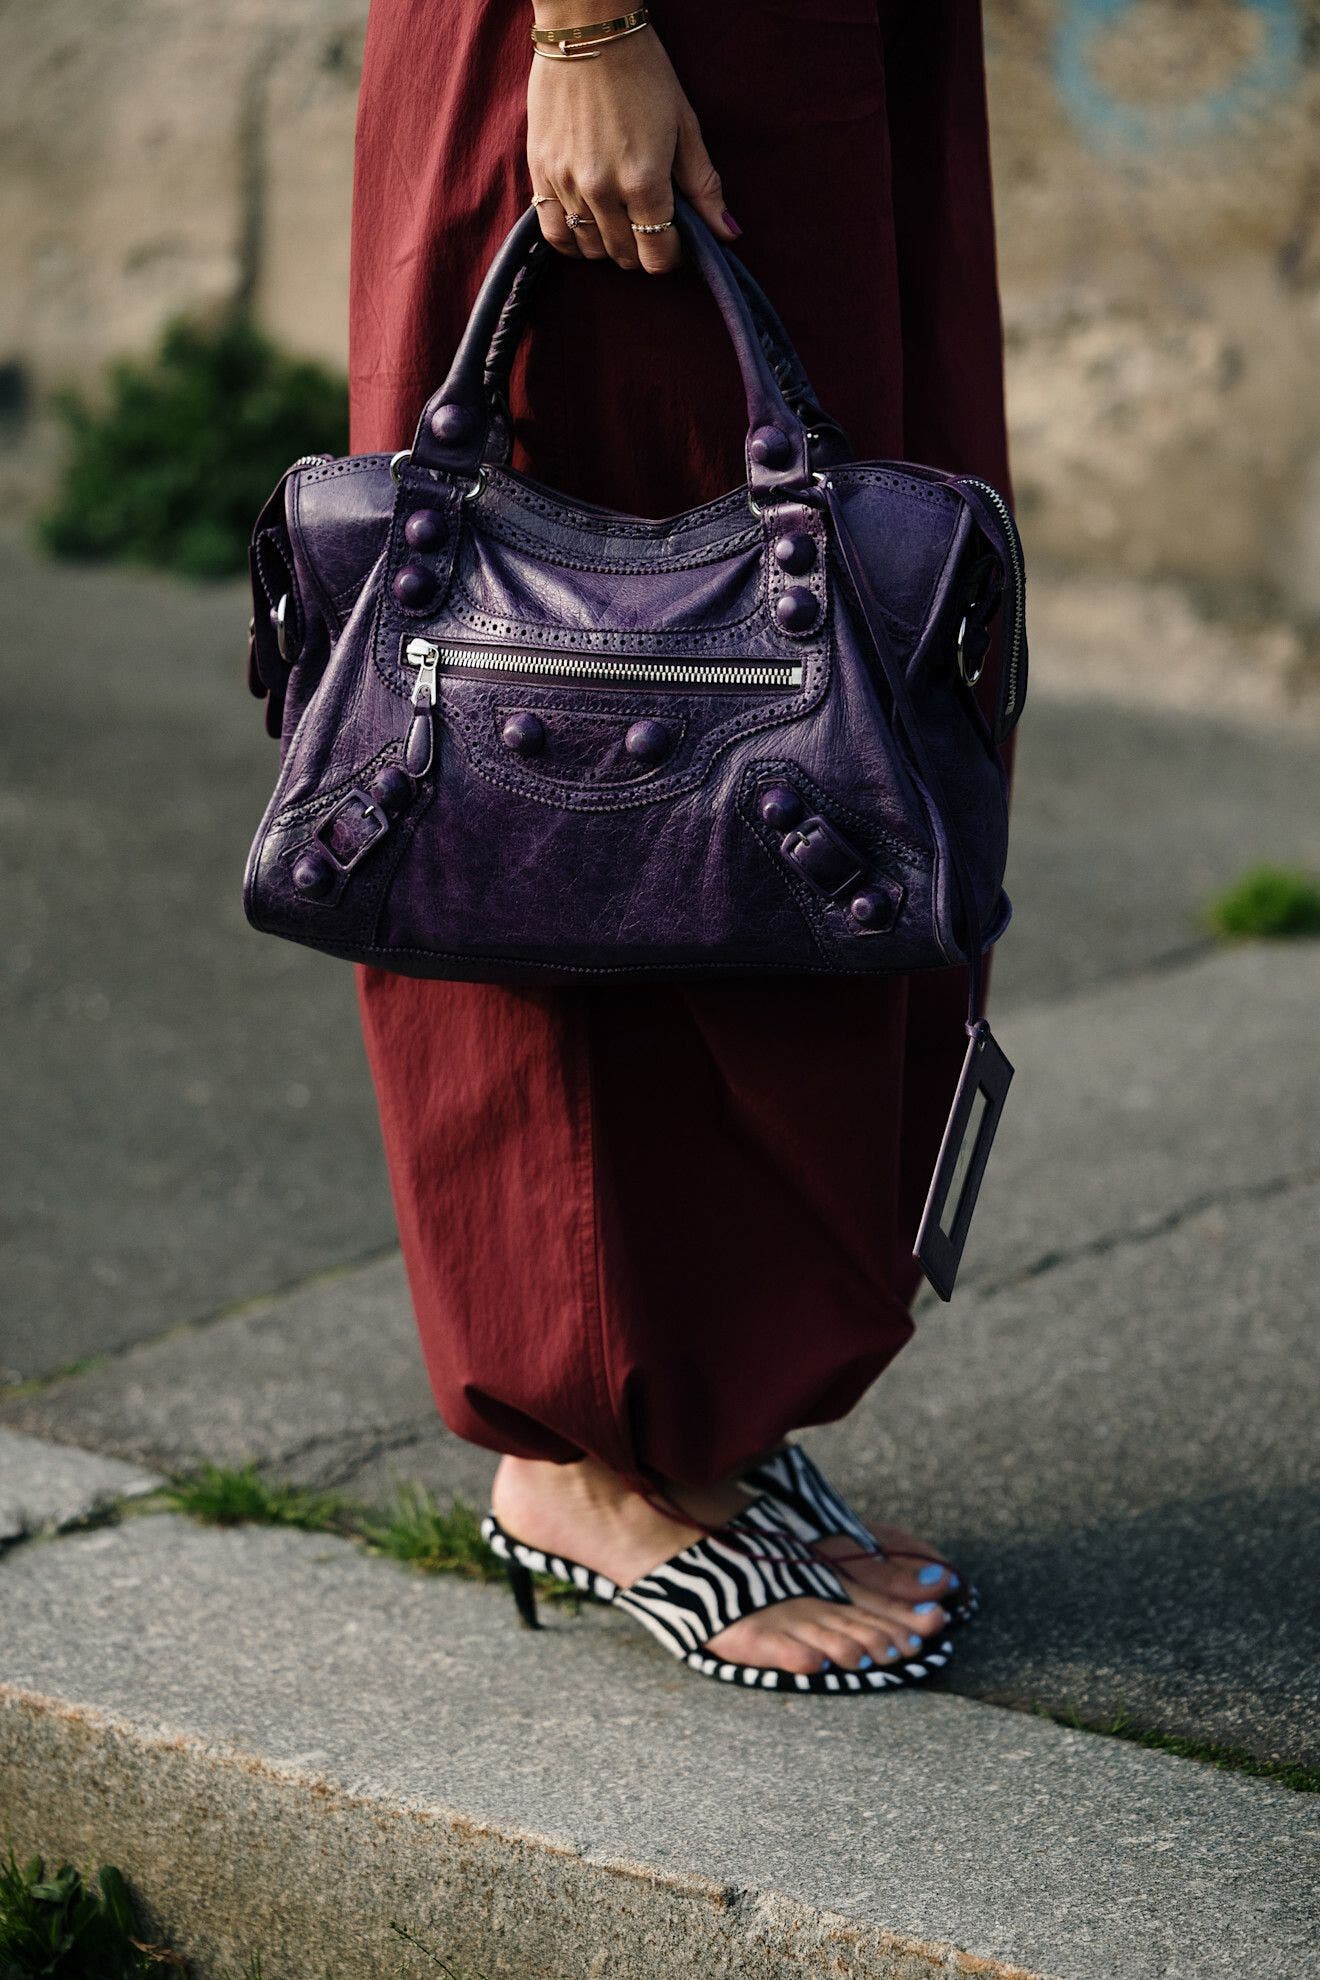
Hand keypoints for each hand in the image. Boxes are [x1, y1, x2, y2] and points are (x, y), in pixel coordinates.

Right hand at [526, 12, 740, 272]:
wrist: (588, 31)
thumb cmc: (644, 74)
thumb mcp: (685, 127)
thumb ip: (705, 187)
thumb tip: (728, 234)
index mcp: (644, 181)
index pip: (657, 255)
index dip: (671, 254)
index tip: (674, 238)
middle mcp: (603, 190)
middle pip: (625, 256)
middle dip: (643, 249)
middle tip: (648, 223)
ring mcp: (567, 184)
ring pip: (590, 249)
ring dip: (609, 244)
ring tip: (619, 219)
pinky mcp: (541, 173)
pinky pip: (554, 233)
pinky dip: (572, 239)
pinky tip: (585, 226)